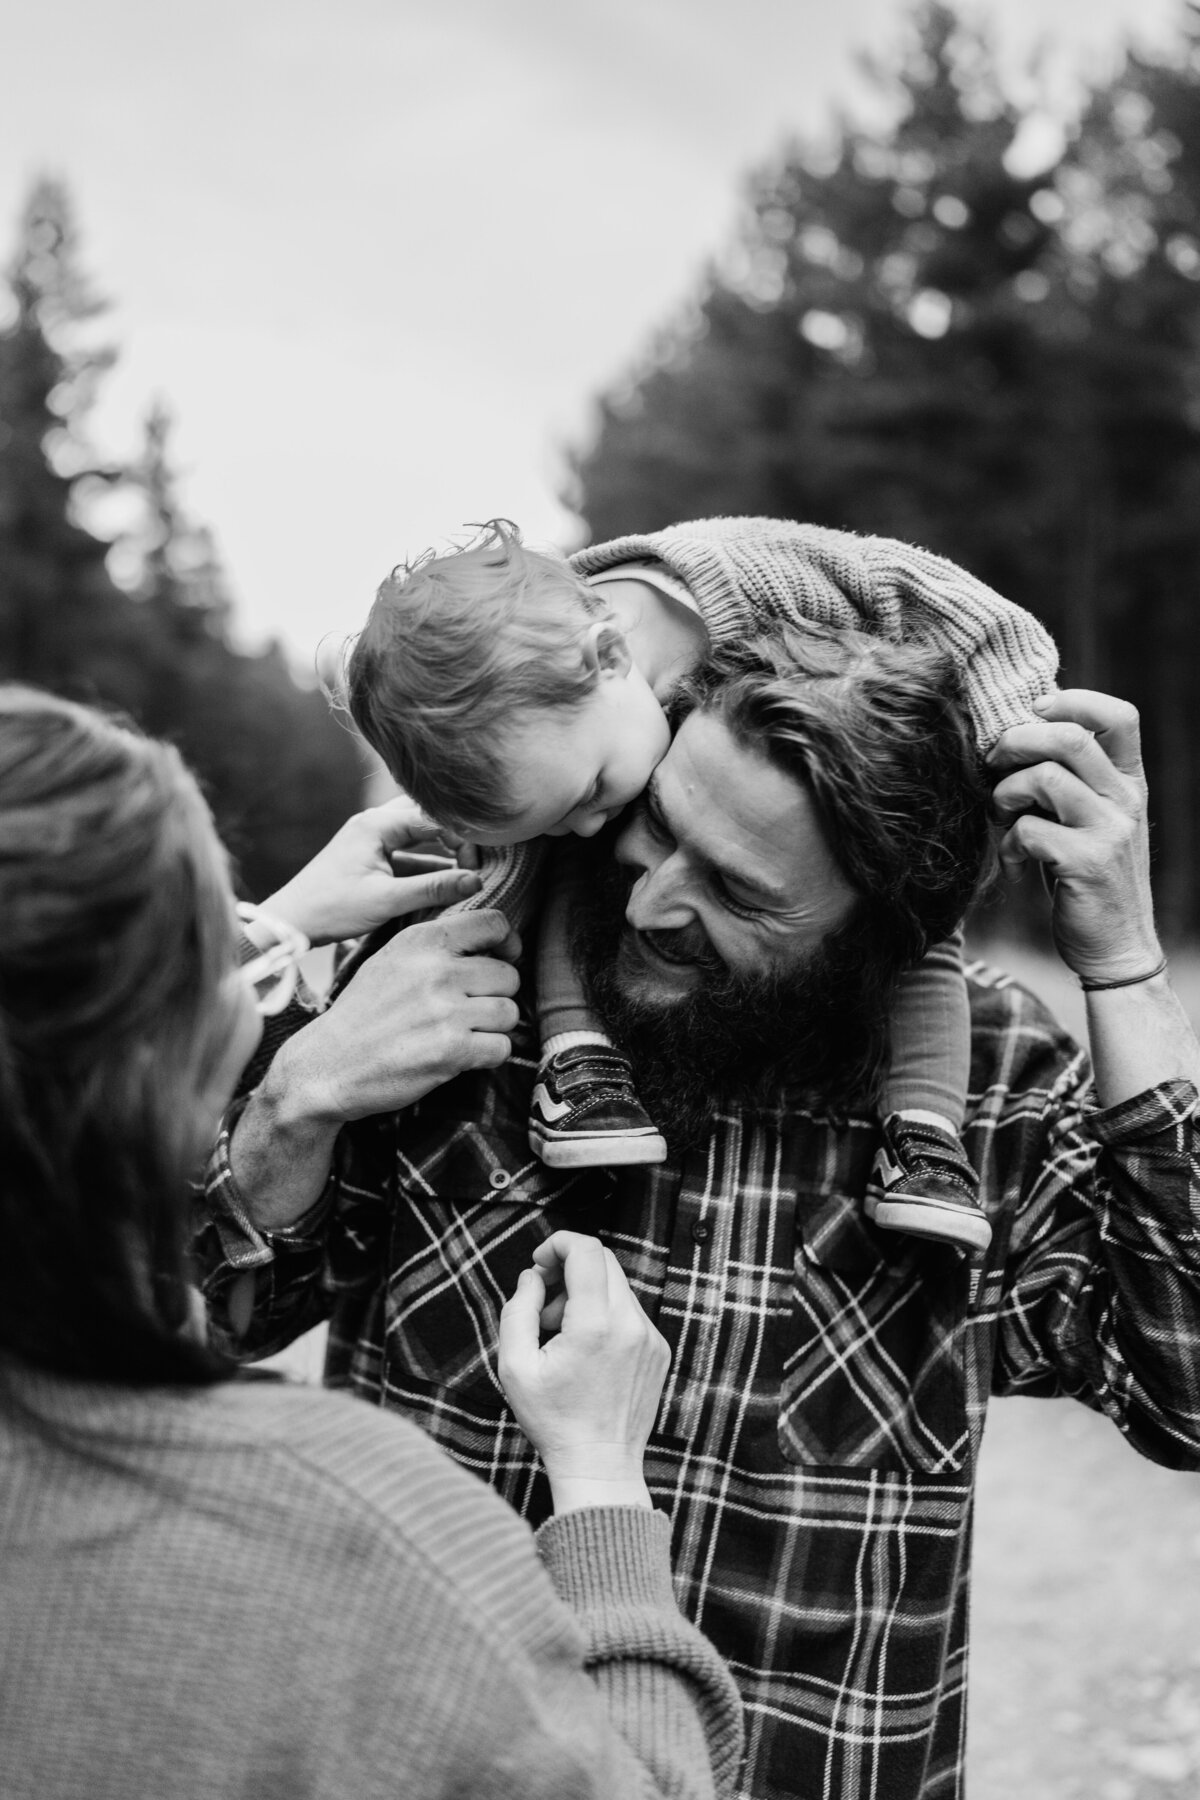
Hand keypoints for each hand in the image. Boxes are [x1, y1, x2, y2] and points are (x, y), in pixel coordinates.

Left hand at [262, 796, 482, 945]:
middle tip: (477, 861)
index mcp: (376, 823)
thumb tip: (478, 880)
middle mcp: (374, 822)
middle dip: (455, 836)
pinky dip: (428, 863)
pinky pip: (407, 852)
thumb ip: (433, 888)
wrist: (290, 923)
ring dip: (443, 850)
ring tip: (469, 871)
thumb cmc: (332, 909)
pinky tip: (448, 880)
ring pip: (418, 833)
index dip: (462, 838)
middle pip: (427, 816)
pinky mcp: (369, 857)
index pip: (433, 816)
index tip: (478, 866)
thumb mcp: (387, 900)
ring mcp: (371, 838)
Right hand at [275, 908, 521, 1126]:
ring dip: (493, 1028)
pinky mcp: (452, 1051)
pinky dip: (488, 1056)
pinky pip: (501, 1048)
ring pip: (510, 1013)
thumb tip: (492, 942)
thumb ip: (436, 948)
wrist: (327, 1066)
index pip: (493, 923)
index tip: (503, 959)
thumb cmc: (362, 1014)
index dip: (507, 944)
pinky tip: (462, 1055)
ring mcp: (446, 1011)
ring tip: (463, 1033)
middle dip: (496, 995)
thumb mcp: (391, 960)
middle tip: (470, 1010)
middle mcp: (436, 971)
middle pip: (509, 976)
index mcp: (422, 941)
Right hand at [497, 1232, 669, 1513]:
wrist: (600, 1466)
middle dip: (569, 1268)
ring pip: (617, 1286)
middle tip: (545, 1303)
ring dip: (586, 1294)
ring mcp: (650, 1337)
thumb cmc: (553, 1421)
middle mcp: (630, 1324)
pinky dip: (605, 1315)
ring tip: (561, 1334)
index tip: (539, 1264)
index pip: (586, 1250)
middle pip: (603, 1260)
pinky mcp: (659, 1350)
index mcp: (595, 1325)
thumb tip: (533, 1278)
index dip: (558, 1244)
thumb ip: (518, 1310)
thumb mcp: (515, 1367)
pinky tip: (586, 1351)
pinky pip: (630, 1312)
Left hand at [988, 691, 1161, 982]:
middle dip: (1016, 742)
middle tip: (993, 763)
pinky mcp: (1087, 863)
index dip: (1073, 701)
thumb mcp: (1090, 820)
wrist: (1116, 946)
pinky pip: (1029, 830)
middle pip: (1069, 737)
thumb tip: (1014, 737)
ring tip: (1002, 817)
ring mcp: (1110, 830)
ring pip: (1044, 777)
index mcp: (1128, 782)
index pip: (1120, 716)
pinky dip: (1008, 843)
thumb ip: (1070, 781)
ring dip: (1006, 794)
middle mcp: (1125, 799)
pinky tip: (1014, 862)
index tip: (1034, 712)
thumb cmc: (1088, 877)